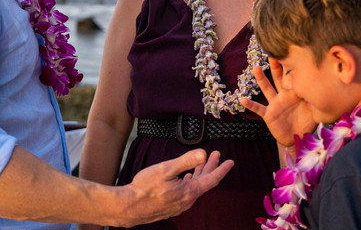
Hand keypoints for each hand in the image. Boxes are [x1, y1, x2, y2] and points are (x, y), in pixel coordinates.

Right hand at [119, 149, 233, 225]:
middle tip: (217, 155)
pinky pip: (187, 193)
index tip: (230, 162)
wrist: (130, 207)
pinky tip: (186, 178)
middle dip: (211, 167)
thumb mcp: (166, 169)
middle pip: (204, 182)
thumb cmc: (145, 188)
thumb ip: (185, 161)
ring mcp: (179, 205)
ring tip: (203, 163)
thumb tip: (203, 153)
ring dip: (200, 174)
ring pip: (195, 187)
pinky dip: (191, 182)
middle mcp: (187, 200)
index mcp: (189, 191)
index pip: (211, 180)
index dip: (222, 170)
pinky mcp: (171, 207)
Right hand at [240, 59, 314, 147]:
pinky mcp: (269, 114)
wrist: (298, 138)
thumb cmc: (307, 123)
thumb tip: (323, 90)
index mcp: (295, 93)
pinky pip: (258, 108)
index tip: (292, 53)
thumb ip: (316, 100)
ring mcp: (274, 104)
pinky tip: (242, 100)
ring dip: (261, 79)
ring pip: (267, 88)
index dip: (292, 67)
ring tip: (256, 68)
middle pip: (279, 78)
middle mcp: (283, 95)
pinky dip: (251, 104)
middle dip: (276, 65)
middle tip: (273, 52)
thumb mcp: (314, 111)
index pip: (293, 77)